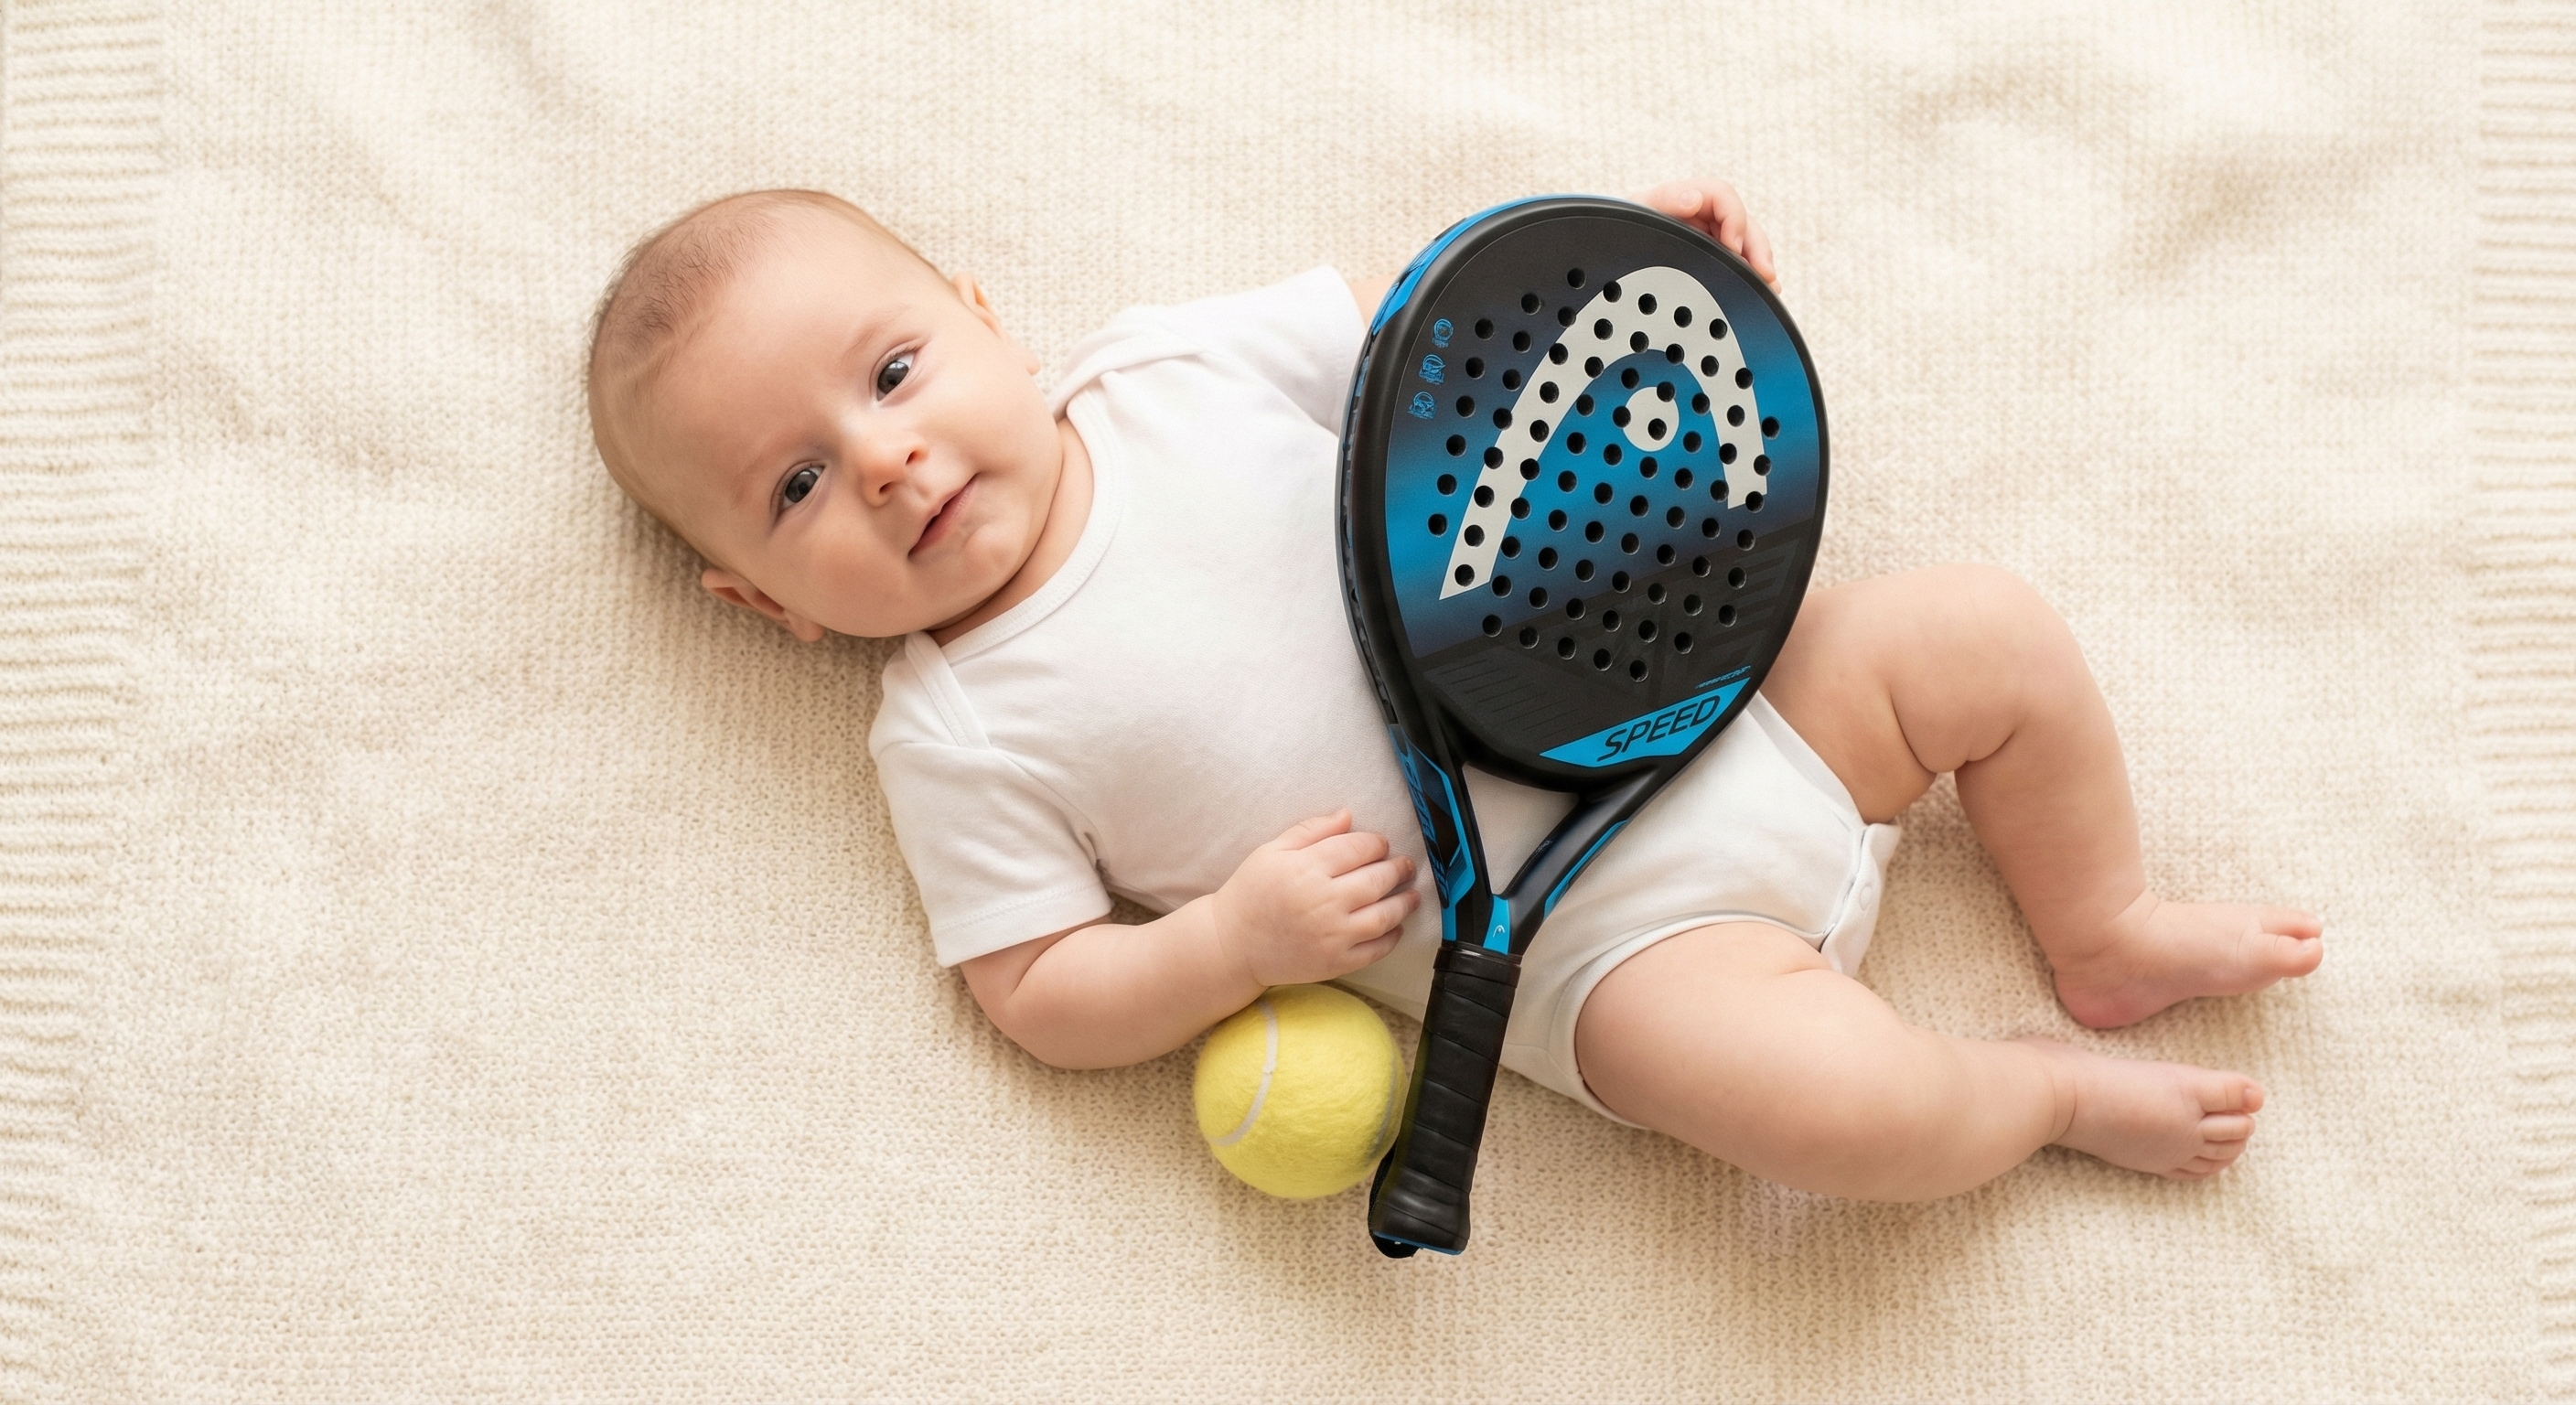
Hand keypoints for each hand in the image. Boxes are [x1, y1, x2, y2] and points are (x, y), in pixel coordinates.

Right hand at [1209, 811, 1418, 987]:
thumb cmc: (1251, 893)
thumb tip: (1347, 815)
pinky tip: (1396, 926)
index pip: (1357, 848)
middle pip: (1377, 879)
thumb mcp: (1271, 851)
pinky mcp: (1335, 962)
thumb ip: (1310, 831)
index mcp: (1306, 869)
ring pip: (1384, 915)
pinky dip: (1392, 937)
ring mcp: (1332, 935)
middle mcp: (1323, 901)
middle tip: (1404, 865)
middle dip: (1397, 868)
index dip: (1376, 843)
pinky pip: (1375, 949)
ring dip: (1405, 902)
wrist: (1232, 945)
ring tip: (1412, 895)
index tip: (1380, 844)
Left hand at [1634, 178, 1777, 287]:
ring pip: (1745, 243)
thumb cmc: (1620, 226)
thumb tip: (1695, 199)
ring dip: (1759, 263)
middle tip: (1765, 274)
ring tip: (1770, 286)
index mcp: (1685, 196)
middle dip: (1757, 247)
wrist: (1608, 254)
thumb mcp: (1636, 210)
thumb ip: (1665, 200)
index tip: (1733, 246)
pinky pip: (1736, 260)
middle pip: (1742, 222)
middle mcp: (1701, 214)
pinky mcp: (1709, 255)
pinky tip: (1761, 290)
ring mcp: (1707, 235)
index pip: (1722, 195)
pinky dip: (1750, 273)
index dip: (1734, 218)